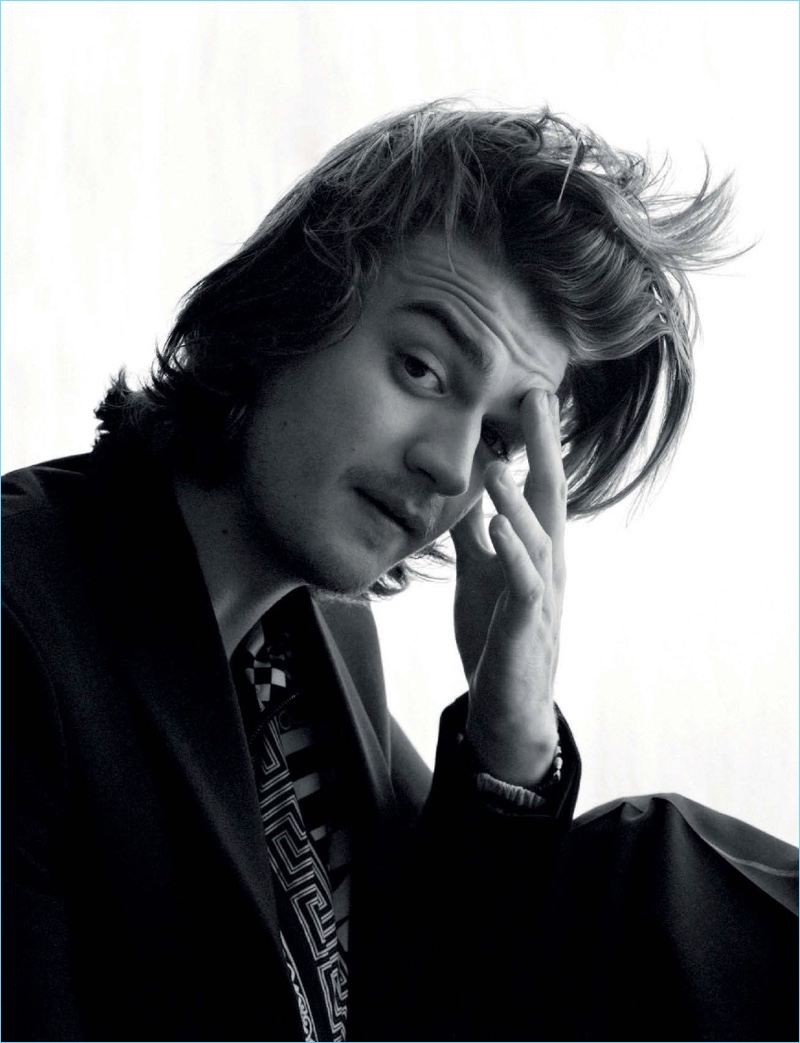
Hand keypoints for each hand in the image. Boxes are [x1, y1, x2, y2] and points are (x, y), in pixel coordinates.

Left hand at [450, 389, 565, 785]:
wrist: (507, 707)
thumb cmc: (495, 639)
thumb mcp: (478, 576)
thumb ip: (473, 537)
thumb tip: (462, 496)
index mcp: (535, 550)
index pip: (539, 486)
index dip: (536, 442)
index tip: (532, 395)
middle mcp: (547, 566)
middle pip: (550, 498)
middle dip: (544, 449)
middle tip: (538, 398)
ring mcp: (541, 596)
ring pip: (537, 539)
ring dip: (517, 502)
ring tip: (497, 464)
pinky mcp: (527, 627)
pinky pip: (523, 586)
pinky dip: (512, 554)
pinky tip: (496, 526)